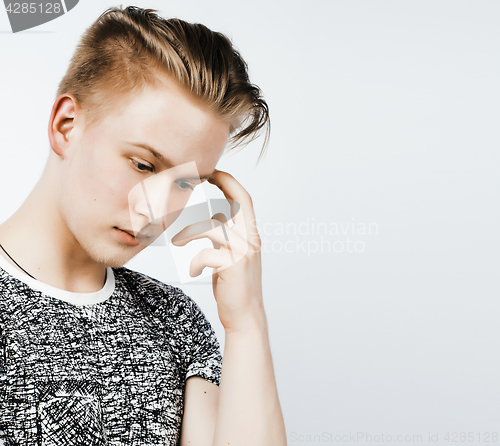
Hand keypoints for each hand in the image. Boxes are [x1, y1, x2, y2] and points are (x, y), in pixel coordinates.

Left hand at [170, 169, 264, 332]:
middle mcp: (252, 239)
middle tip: (200, 176)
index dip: (229, 182)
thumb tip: (217, 215)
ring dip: (190, 232)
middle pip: (240, 200)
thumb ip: (225, 235)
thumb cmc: (234, 286)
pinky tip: (194, 271)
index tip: (213, 172)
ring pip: (213, 227)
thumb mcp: (229, 255)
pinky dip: (194, 262)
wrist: (244, 316)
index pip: (244, 199)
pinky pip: (206, 253)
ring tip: (176, 241)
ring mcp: (245, 251)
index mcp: (251, 235)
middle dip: (222, 182)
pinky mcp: (234, 265)